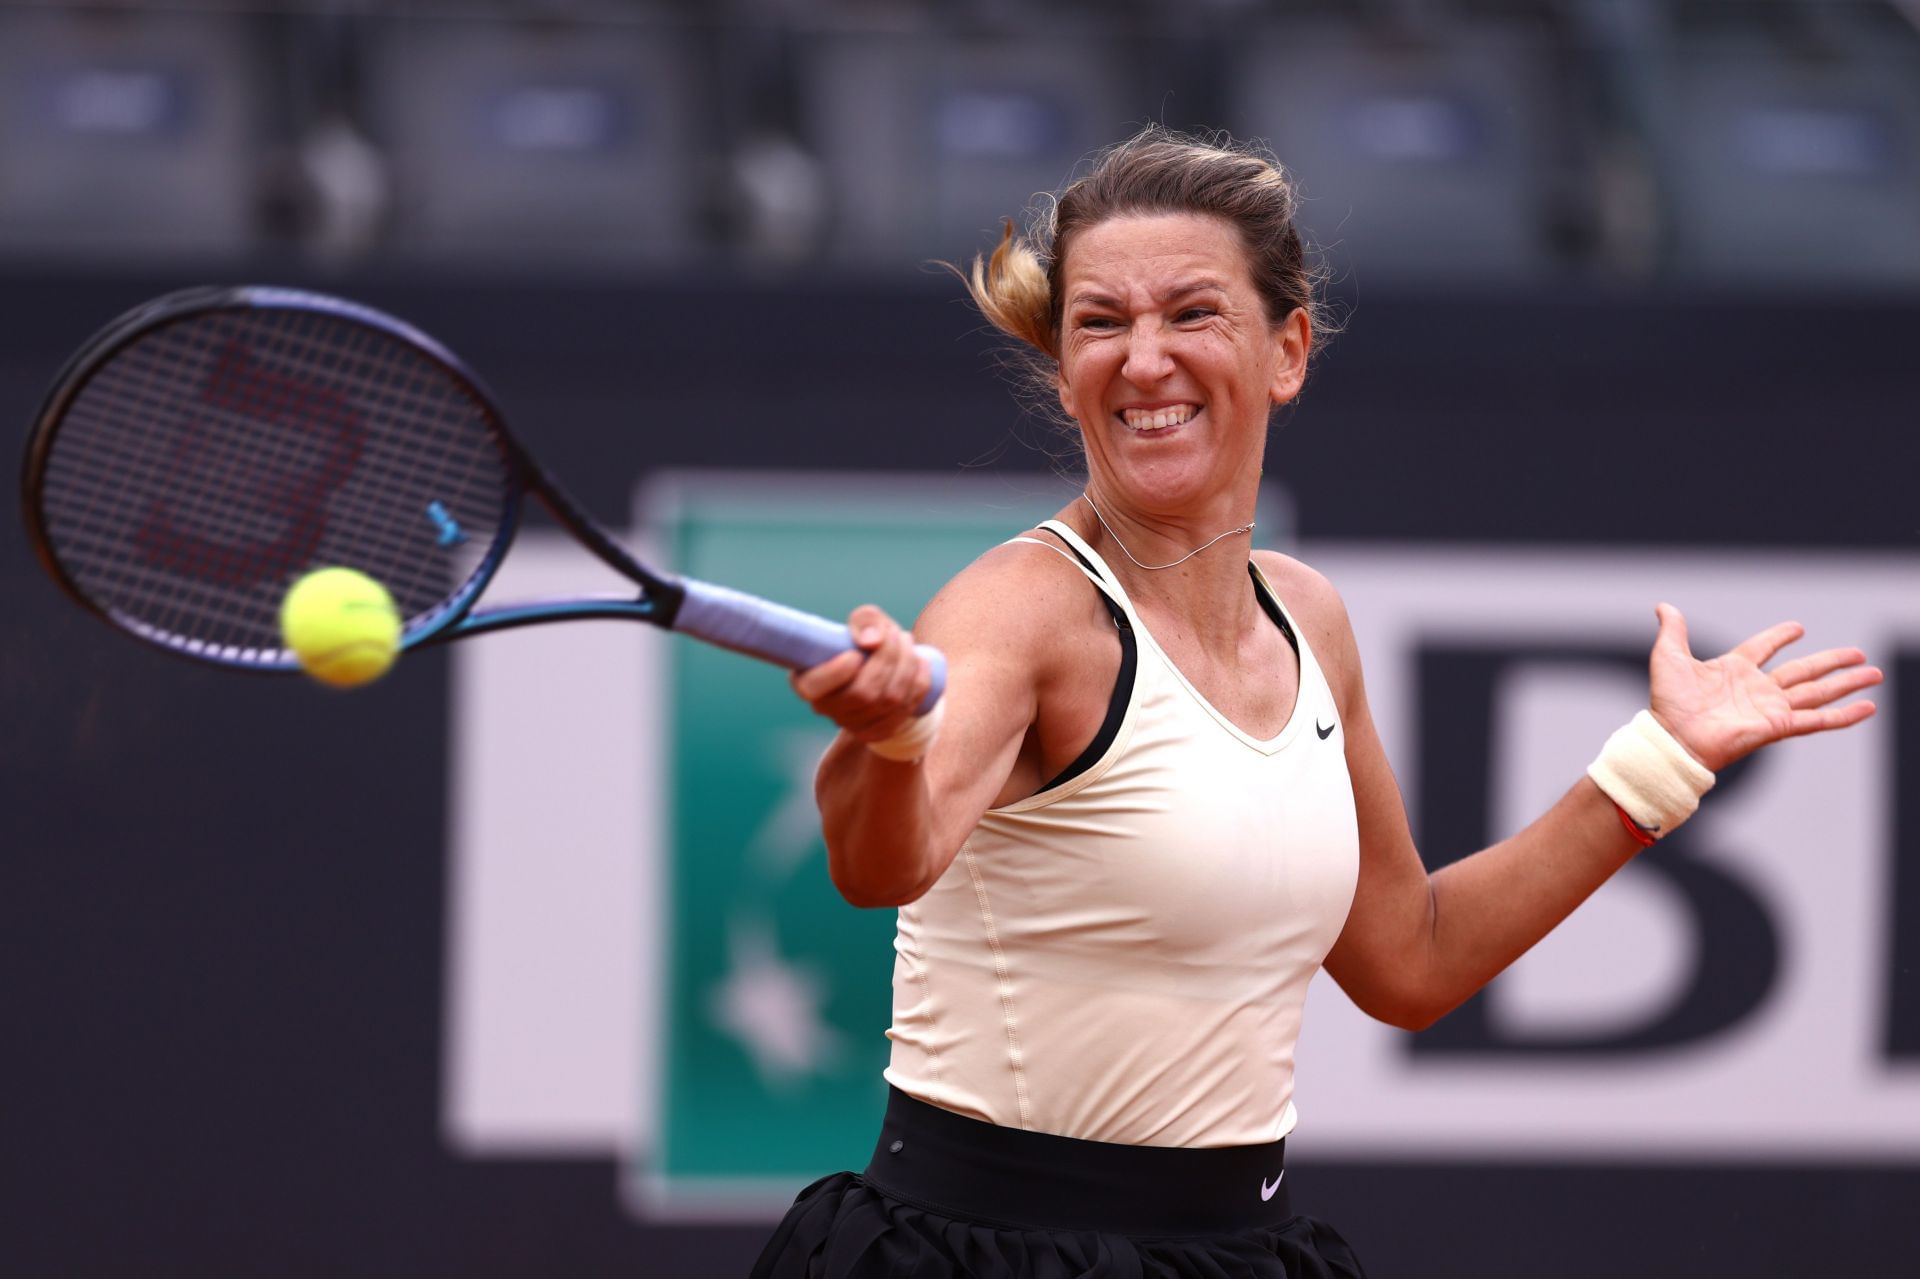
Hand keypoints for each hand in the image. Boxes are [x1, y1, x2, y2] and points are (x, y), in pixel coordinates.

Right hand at [790, 604, 933, 744]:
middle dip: (887, 657)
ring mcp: (854, 724)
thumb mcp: (862, 623)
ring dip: (906, 664)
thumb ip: (865, 621)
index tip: (856, 653)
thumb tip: (873, 641)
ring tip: (906, 640)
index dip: (837, 672)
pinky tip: (918, 661)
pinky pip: (907, 707)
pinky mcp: (879, 731)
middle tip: (895, 633)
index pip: (813, 688)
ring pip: (890, 699)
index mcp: (808, 681)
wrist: (881, 670)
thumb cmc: (863, 642)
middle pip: (863, 693)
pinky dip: (919, 680)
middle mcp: (827, 708)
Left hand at [1647, 602, 1881, 772]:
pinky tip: (1867, 707)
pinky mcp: (1778, 727)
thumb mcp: (1669, 657)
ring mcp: (1770, 709)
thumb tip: (1664, 606)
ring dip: (1847, 683)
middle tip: (1859, 653)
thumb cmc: (1668, 704)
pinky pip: (1817, 720)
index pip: (1763, 648)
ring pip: (1818, 692)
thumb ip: (1673, 630)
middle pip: (1804, 670)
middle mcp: (1757, 689)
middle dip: (1832, 661)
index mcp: (1734, 670)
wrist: (1673, 737)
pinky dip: (1844, 715)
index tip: (1798, 628)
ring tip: (1874, 674)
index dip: (1779, 637)